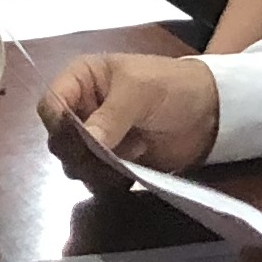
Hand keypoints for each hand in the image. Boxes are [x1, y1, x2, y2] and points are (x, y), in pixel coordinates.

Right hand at [39, 51, 222, 172]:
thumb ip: (111, 115)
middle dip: (80, 153)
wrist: (210, 111)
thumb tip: (86, 141)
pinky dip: (109, 182)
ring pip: (75, 164)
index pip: (50, 104)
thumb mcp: (140, 91)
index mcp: (81, 80)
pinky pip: (96, 179)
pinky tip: (130, 173)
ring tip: (128, 159)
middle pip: (59, 140)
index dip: (59, 124)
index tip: (80, 140)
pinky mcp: (113, 162)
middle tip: (108, 154)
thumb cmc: (172, 86)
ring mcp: (97, 138)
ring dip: (96, 170)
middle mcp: (83, 109)